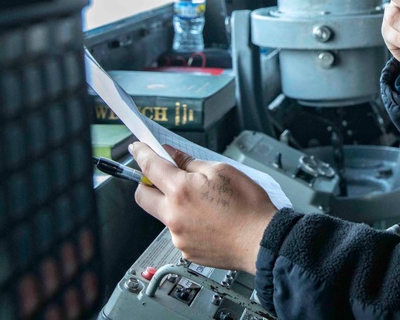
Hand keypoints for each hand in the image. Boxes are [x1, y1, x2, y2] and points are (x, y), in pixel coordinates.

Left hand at [130, 143, 277, 273]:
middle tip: (163, 177)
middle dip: (147, 183)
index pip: (150, 167)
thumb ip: (191, 163)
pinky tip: (209, 220)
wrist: (261, 241)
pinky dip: (187, 222)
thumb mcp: (221, 171)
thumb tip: (173, 156)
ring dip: (173, 205)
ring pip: (163, 214)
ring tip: (203, 203)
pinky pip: (178, 231)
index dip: (141, 154)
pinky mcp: (186, 250)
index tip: (138, 148)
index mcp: (181, 190)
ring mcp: (178, 235)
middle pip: (142, 196)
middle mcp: (173, 215)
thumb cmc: (247, 206)